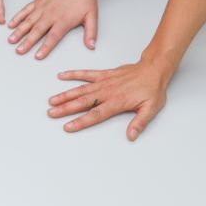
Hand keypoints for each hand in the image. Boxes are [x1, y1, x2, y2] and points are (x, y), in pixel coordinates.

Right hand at [8, 0, 98, 58]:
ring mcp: (43, 7)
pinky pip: (26, 10)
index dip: (45, 47)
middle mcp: (51, 14)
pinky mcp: (38, 1)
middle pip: (37, 30)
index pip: (52, 37)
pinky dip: (18, 17)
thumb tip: (92, 46)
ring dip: (19, 31)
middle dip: (27, 42)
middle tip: (19, 50)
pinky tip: (11, 24)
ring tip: (11, 40)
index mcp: (63, 20)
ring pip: (28, 21)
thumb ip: (91, 32)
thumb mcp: (92, 16)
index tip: (37, 56)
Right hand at [47, 58, 172, 139]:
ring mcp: (104, 82)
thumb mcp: (151, 108)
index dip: (80, 121)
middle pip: (82, 101)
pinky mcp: (104, 74)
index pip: (95, 114)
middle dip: (65, 108)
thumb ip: (139, 123)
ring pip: (81, 89)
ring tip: (52, 100)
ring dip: (66, 94)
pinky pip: (86, 73)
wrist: (154, 69)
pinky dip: (73, 74)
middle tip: (51, 113)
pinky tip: (62, 76)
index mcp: (117, 102)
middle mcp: (107, 92)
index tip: (68, 126)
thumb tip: (131, 136)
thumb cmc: (152, 89)